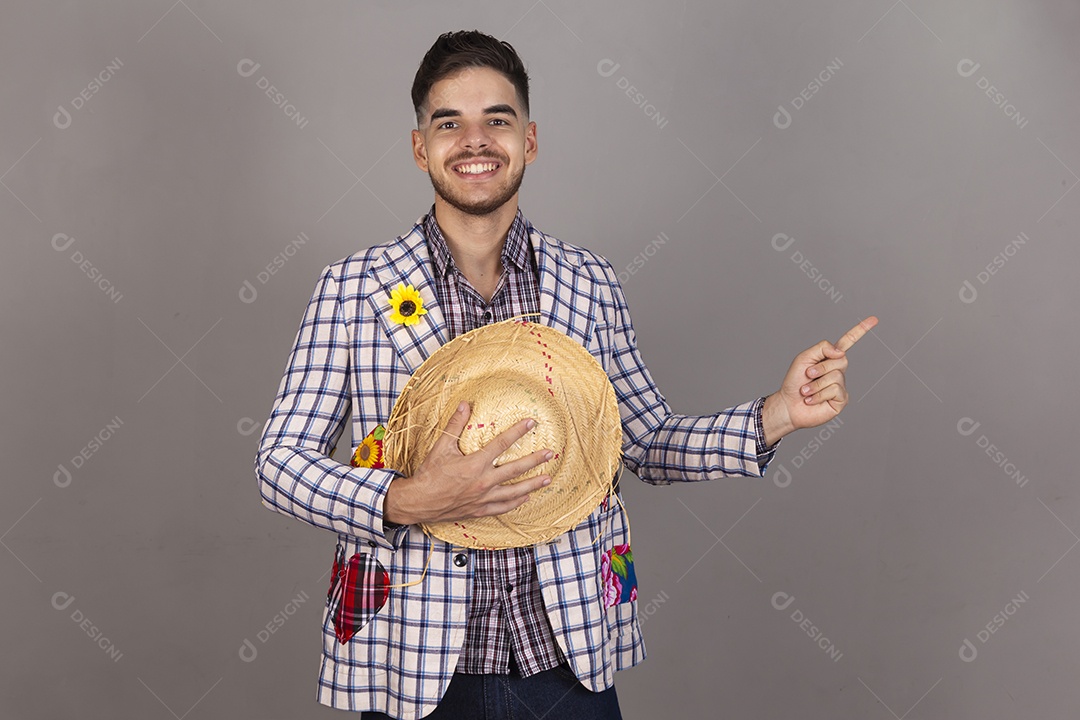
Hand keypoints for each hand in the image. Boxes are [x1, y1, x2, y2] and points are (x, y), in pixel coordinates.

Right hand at [383, 401, 553, 524]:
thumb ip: (455, 425)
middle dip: (534, 460)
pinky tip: (526, 497)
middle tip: (550, 454)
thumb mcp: (441, 446)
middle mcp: (483, 481)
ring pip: (515, 491)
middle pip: (516, 469)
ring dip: (533, 484)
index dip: (518, 431)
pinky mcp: (481, 510)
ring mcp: (484, 498)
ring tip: (547, 479)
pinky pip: (504, 507)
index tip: (532, 423)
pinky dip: (516, 502)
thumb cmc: (430, 474)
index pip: (502, 444)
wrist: (420, 502)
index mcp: (475, 464)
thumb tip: (465, 404)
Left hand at [763, 316, 878, 443]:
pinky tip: (811, 400)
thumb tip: (841, 352)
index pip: (848, 342)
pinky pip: (835, 390)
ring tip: (806, 391)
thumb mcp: (804, 358)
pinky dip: (818, 394)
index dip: (860, 331)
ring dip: (816, 384)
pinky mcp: (842, 399)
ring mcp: (841, 385)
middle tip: (807, 375)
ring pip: (836, 376)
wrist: (788, 404)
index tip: (874, 319)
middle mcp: (838, 370)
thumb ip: (822, 348)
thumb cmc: (795, 381)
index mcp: (830, 358)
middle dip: (820, 367)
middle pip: (840, 359)